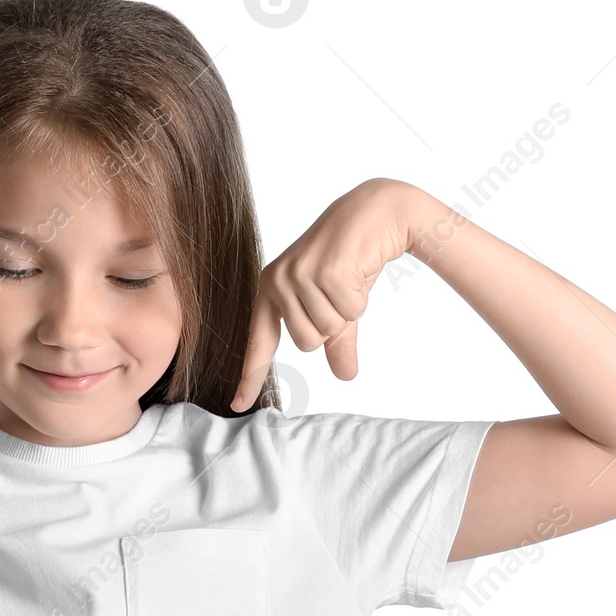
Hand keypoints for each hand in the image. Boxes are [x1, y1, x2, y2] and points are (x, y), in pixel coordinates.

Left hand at [231, 177, 427, 410]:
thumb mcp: (337, 303)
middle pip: (306, 343)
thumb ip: (336, 341)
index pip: (259, 342)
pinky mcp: (324, 270)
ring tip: (349, 278)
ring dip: (348, 311)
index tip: (239, 405)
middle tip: (340, 291)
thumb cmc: (352, 257)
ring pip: (327, 329)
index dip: (250, 375)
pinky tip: (359, 270)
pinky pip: (349, 312)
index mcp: (270, 289)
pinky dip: (361, 297)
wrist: (377, 210)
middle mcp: (277, 282)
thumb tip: (345, 376)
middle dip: (333, 326)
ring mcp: (298, 275)